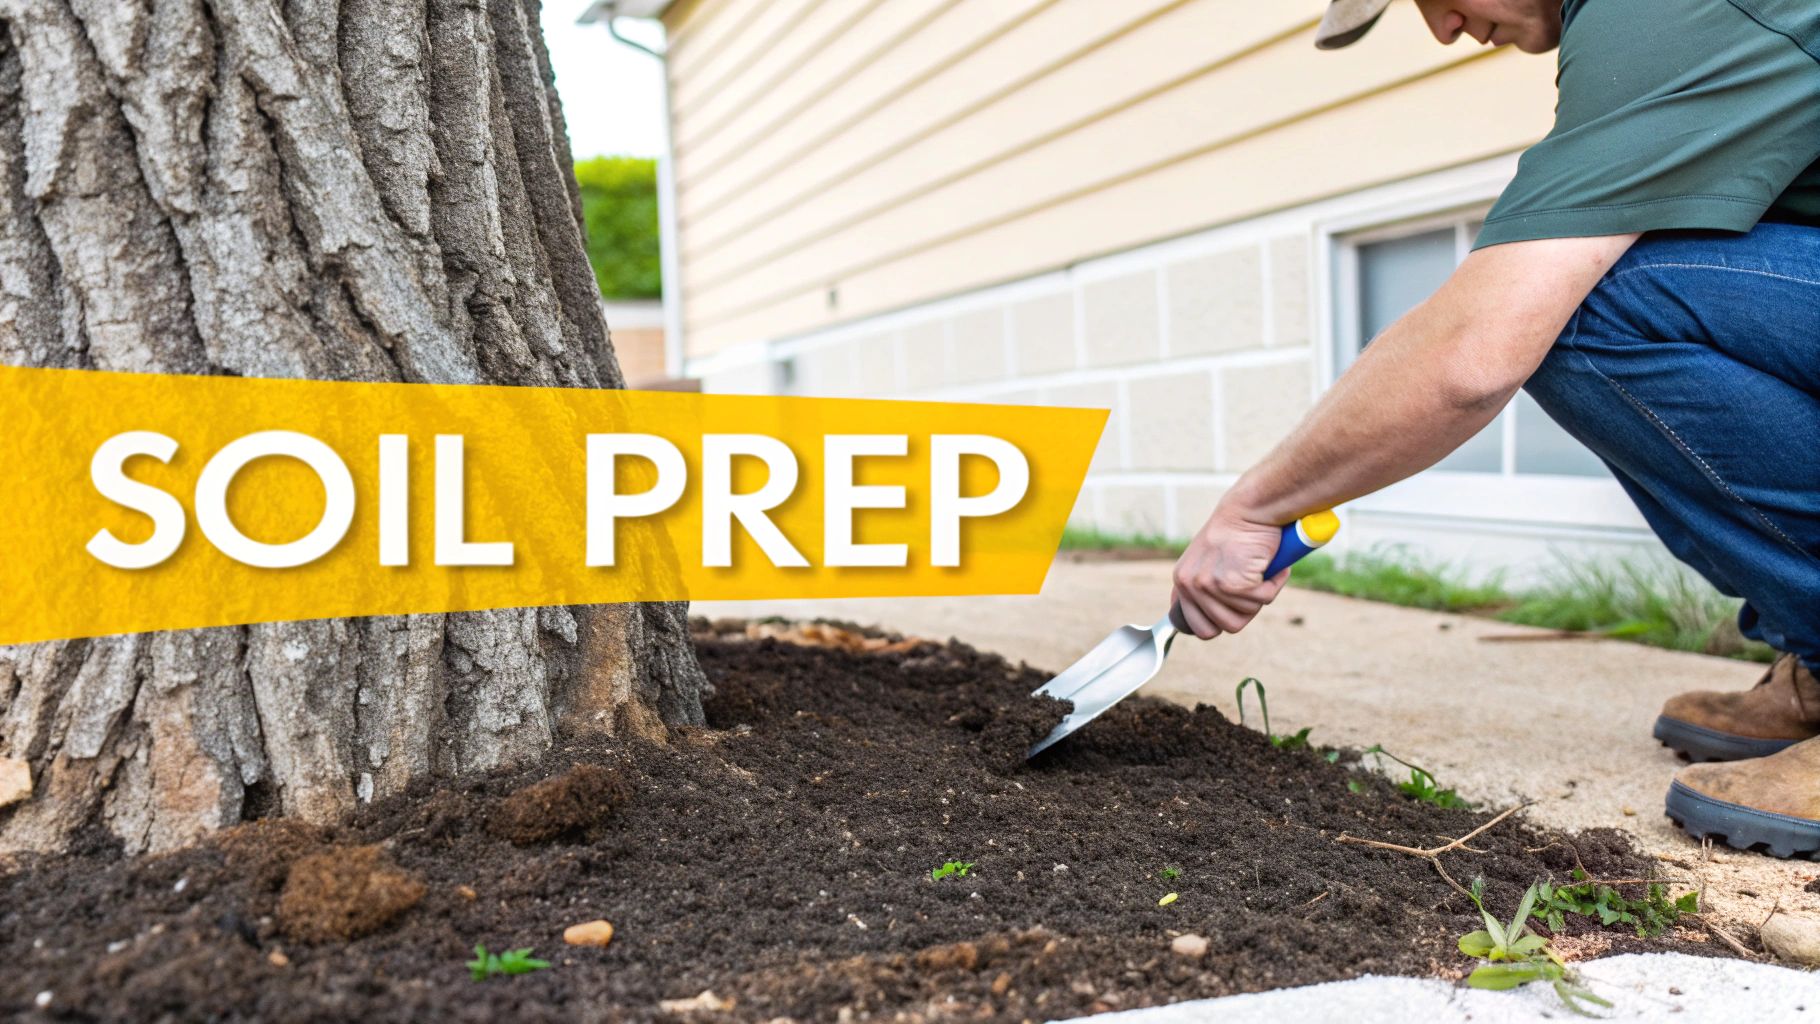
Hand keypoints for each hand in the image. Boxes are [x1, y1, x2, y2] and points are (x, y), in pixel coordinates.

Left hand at [1170, 504, 1290, 638]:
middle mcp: (1190, 585)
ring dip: (1259, 596)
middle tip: (1252, 585)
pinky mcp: (1231, 584)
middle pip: (1226, 626)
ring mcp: (1209, 586)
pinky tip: (1270, 566)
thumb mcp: (1209, 561)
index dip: (1222, 622)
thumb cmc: (1237, 533)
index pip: (1198, 628)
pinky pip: (1262, 600)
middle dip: (1245, 610)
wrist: (1250, 509)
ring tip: (1259, 571)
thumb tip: (1206, 626)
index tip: (1235, 608)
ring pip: (1245, 616)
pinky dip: (1273, 584)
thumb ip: (1203, 590)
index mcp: (1182, 581)